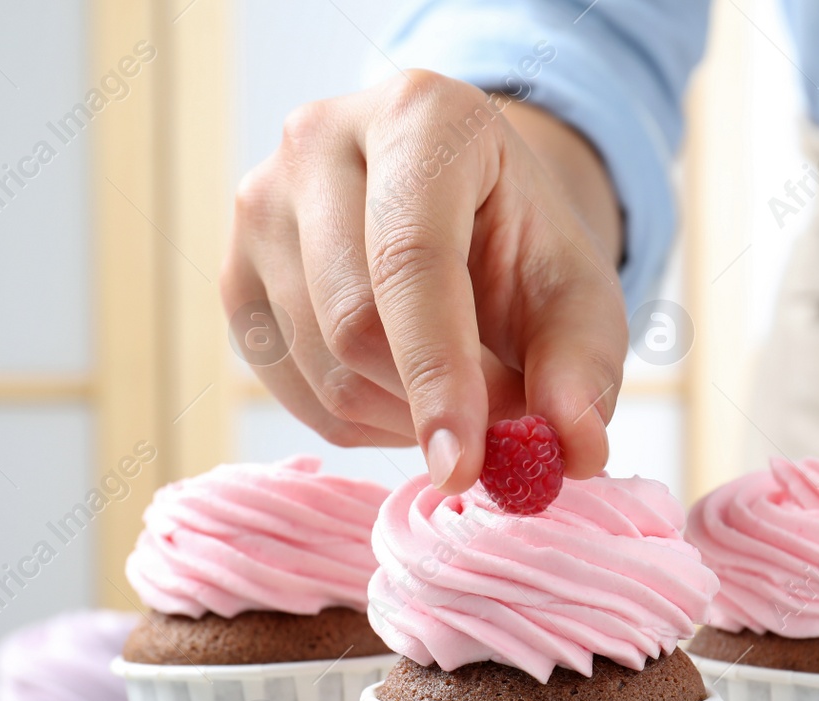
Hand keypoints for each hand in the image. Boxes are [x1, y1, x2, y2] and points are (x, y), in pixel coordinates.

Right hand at [221, 70, 626, 491]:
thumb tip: (576, 451)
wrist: (461, 208)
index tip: (465, 465)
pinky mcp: (235, 274)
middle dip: (431, 405)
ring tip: (460, 394)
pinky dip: (361, 421)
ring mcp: (260, 206)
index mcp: (419, 116)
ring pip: (320, 370)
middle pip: (352, 323)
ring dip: (403, 420)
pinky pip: (293, 393)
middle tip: (499, 432)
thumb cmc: (520, 242)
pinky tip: (405, 389)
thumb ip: (583, 368)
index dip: (437, 374)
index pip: (411, 260)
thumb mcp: (579, 293)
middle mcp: (318, 142)